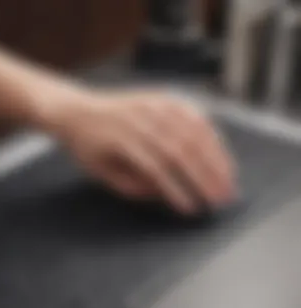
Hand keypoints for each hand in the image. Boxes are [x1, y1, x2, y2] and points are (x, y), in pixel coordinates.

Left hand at [52, 89, 237, 213]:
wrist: (79, 111)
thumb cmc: (88, 147)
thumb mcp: (100, 173)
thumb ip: (131, 186)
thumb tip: (164, 192)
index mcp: (120, 138)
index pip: (156, 168)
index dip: (176, 189)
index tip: (192, 209)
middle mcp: (140, 117)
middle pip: (180, 149)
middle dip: (205, 177)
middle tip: (222, 199)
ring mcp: (153, 104)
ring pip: (192, 132)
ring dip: (215, 158)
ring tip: (229, 181)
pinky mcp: (163, 97)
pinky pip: (193, 115)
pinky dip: (211, 135)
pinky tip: (221, 153)